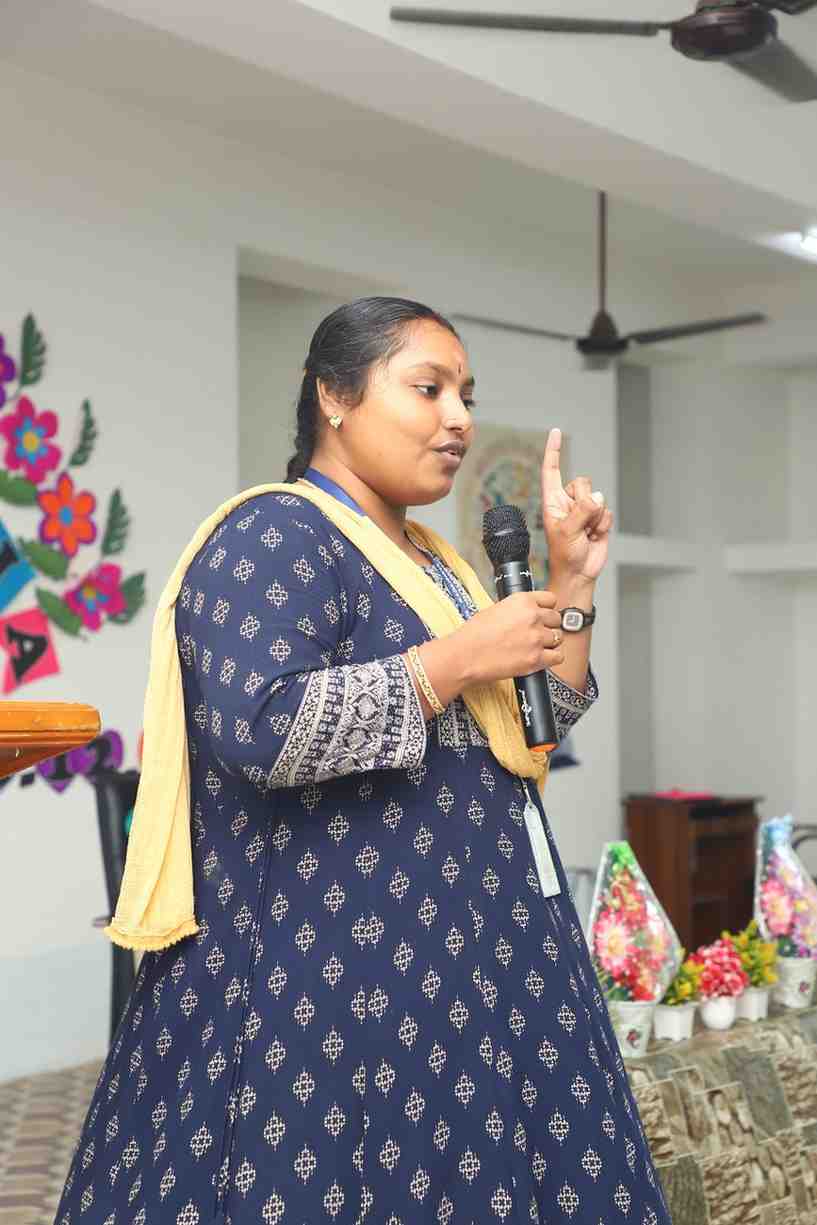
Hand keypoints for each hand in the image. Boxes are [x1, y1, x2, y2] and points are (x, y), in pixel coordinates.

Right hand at [453, 590, 564, 685]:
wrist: (465, 656)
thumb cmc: (473, 635)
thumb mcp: (495, 609)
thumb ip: (517, 609)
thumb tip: (527, 614)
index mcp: (522, 601)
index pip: (550, 599)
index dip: (546, 609)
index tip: (542, 615)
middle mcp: (533, 617)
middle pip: (556, 618)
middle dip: (548, 625)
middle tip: (535, 633)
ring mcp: (537, 638)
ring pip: (558, 638)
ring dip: (549, 642)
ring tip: (533, 647)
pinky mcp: (537, 659)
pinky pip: (558, 657)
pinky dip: (551, 658)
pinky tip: (540, 658)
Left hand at [541, 427, 612, 581]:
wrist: (579, 572)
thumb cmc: (564, 555)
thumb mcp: (567, 531)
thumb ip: (582, 511)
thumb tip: (597, 497)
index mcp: (553, 501)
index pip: (552, 470)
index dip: (554, 451)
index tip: (556, 432)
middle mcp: (568, 501)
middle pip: (583, 482)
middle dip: (585, 501)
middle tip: (579, 523)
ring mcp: (584, 509)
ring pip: (598, 498)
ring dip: (594, 517)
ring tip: (585, 533)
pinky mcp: (599, 518)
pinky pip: (608, 512)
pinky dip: (603, 525)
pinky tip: (594, 536)